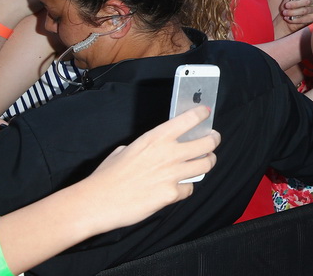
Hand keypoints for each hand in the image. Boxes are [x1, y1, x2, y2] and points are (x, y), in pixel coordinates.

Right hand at [79, 106, 219, 231]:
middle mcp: (169, 153)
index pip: (189, 119)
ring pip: (206, 165)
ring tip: (205, 161)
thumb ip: (147, 146)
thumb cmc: (108, 175)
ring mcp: (172, 174)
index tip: (205, 112)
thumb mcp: (126, 149)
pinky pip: (189, 188)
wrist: (98, 201)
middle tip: (213, 140)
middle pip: (207, 143)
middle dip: (214, 140)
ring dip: (207, 162)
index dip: (201, 114)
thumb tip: (155, 149)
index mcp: (156, 138)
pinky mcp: (171, 194)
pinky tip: (177, 187)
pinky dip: (185, 188)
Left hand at [281, 0, 312, 27]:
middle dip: (295, 4)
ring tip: (285, 13)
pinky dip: (295, 19)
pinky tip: (288, 19)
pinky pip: (304, 19)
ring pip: (305, 10)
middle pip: (308, 0)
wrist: (286, 18)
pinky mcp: (312, 17)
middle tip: (286, 5)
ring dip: (293, 12)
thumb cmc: (288, 6)